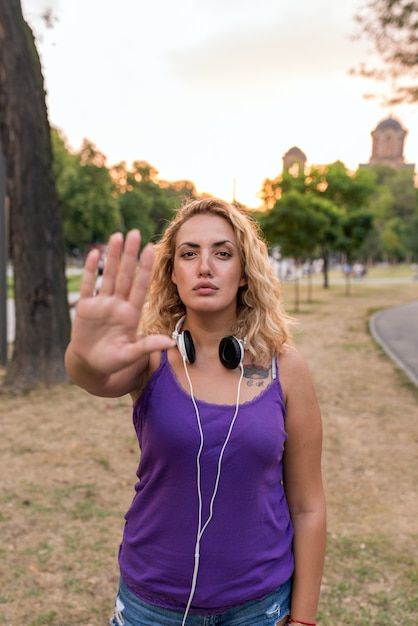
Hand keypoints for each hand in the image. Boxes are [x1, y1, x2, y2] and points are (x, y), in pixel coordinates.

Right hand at [69, 230, 173, 375]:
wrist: (91, 365)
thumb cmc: (113, 361)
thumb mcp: (130, 355)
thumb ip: (147, 346)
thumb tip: (170, 343)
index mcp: (130, 314)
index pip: (139, 286)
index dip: (144, 269)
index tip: (151, 250)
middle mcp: (118, 305)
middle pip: (125, 275)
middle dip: (129, 255)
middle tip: (135, 233)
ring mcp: (102, 305)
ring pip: (108, 276)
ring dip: (112, 256)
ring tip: (117, 236)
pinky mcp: (86, 308)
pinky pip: (89, 286)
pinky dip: (90, 271)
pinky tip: (94, 253)